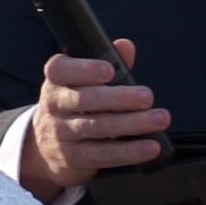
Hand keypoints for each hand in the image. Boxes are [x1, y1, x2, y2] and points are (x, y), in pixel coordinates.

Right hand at [23, 38, 169, 194]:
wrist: (46, 147)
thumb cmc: (75, 103)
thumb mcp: (82, 81)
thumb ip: (108, 62)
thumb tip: (126, 46)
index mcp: (56, 80)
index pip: (60, 70)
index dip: (84, 69)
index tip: (109, 71)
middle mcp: (54, 105)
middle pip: (86, 100)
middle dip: (120, 98)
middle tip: (148, 96)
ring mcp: (61, 133)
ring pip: (98, 128)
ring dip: (132, 124)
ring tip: (159, 119)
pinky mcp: (73, 158)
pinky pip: (103, 154)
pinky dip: (129, 151)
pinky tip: (150, 147)